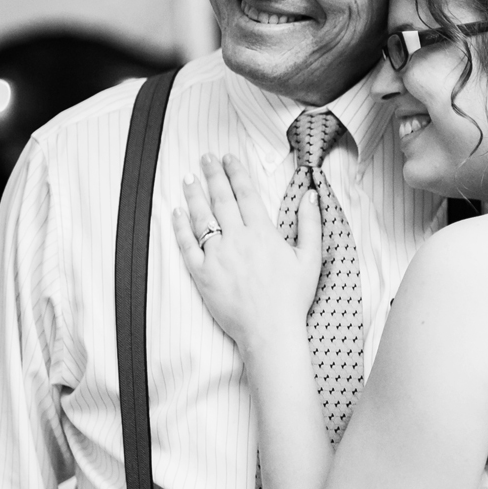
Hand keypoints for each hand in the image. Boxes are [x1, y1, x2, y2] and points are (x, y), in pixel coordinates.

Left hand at [172, 153, 320, 347]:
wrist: (270, 330)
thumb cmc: (292, 297)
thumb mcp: (311, 259)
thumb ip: (310, 225)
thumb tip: (311, 196)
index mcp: (263, 233)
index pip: (246, 194)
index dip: (236, 173)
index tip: (228, 158)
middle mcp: (237, 239)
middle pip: (221, 199)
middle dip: (212, 175)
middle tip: (205, 158)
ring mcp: (217, 256)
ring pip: (201, 218)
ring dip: (194, 195)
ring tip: (189, 179)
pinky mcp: (202, 274)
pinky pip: (187, 246)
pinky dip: (180, 228)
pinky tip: (177, 214)